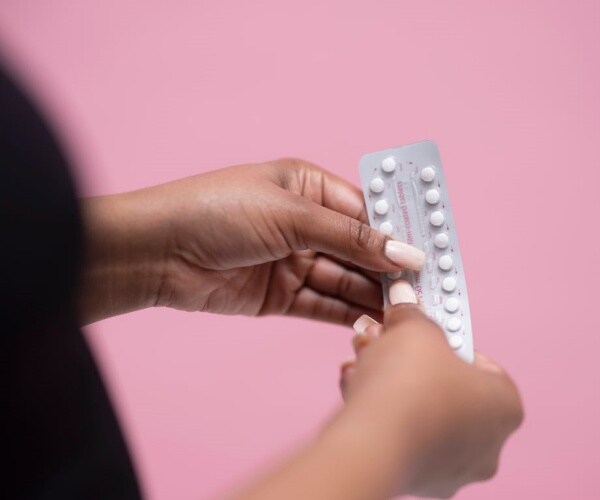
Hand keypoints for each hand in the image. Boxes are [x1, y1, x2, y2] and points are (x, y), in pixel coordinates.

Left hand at [79, 159, 424, 323]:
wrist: (157, 252)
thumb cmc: (218, 211)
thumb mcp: (291, 216)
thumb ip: (350, 238)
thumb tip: (406, 252)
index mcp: (307, 187)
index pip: (365, 211)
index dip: (397, 232)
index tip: (431, 252)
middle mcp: (303, 224)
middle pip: (358, 249)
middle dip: (389, 269)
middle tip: (426, 290)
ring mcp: (292, 261)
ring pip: (344, 280)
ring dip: (373, 295)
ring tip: (408, 312)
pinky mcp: (280, 295)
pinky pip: (322, 304)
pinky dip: (347, 314)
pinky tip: (374, 322)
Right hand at [338, 282, 522, 497]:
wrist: (372, 443)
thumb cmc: (409, 384)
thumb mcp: (414, 329)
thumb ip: (412, 314)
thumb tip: (404, 302)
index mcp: (505, 406)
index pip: (480, 363)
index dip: (446, 340)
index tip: (420, 329)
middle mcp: (486, 443)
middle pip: (444, 386)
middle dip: (408, 359)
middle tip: (383, 339)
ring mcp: (451, 467)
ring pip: (416, 410)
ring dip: (386, 380)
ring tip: (360, 360)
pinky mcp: (414, 478)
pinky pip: (397, 433)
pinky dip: (377, 409)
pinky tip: (354, 387)